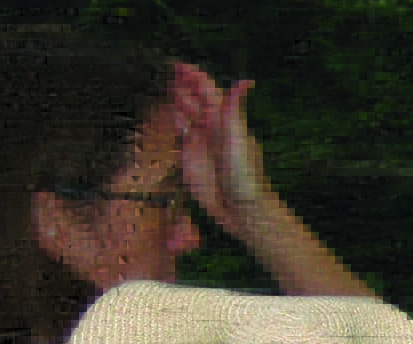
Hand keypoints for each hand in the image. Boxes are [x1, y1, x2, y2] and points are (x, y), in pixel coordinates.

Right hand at [172, 62, 274, 243]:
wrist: (241, 209)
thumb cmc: (243, 175)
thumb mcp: (237, 138)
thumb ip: (233, 110)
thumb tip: (245, 82)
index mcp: (224, 120)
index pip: (208, 92)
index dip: (195, 77)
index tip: (179, 65)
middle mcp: (211, 129)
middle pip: (195, 100)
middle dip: (184, 85)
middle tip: (169, 72)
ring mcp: (200, 143)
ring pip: (186, 115)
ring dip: (178, 102)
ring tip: (167, 88)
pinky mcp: (190, 159)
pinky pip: (180, 136)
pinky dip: (174, 124)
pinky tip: (168, 116)